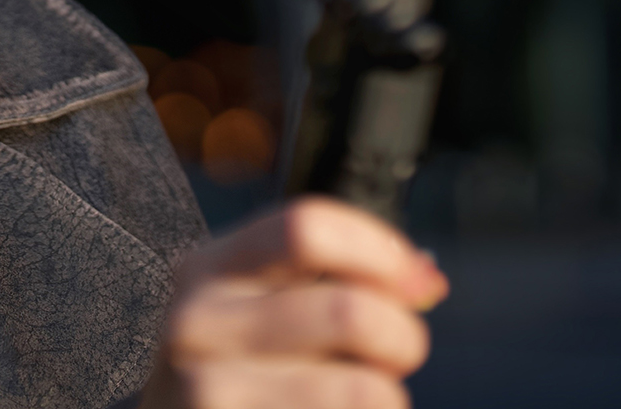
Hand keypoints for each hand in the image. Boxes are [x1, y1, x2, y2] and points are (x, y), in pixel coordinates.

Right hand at [141, 196, 448, 408]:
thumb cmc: (235, 375)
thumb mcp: (256, 311)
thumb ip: (330, 282)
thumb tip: (425, 280)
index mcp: (205, 269)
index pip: (307, 228)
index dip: (380, 249)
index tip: (412, 280)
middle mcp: (195, 324)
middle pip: (349, 312)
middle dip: (403, 338)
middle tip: (396, 357)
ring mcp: (207, 391)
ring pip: (365, 389)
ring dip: (388, 398)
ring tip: (362, 400)